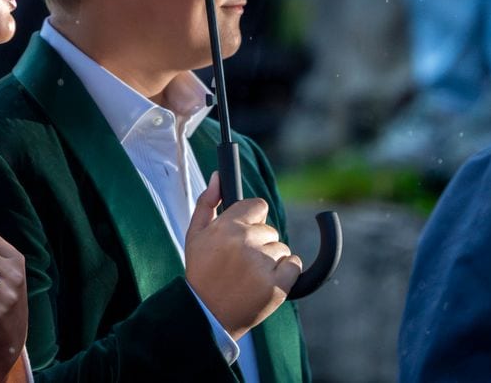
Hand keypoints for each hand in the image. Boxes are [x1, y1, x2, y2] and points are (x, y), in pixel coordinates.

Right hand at [184, 172, 301, 340]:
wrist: (207, 314)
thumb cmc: (201, 272)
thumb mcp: (195, 234)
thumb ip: (207, 202)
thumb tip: (218, 176)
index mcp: (226, 227)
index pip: (257, 205)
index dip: (252, 219)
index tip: (244, 232)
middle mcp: (245, 242)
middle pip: (269, 229)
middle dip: (258, 242)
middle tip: (240, 261)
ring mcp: (262, 265)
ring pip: (281, 248)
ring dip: (271, 259)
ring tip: (249, 275)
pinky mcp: (277, 286)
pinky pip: (295, 265)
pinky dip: (286, 272)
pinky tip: (266, 281)